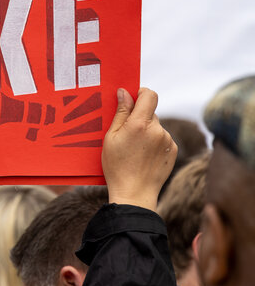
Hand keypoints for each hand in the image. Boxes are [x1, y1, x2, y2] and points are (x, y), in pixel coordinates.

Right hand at [103, 87, 176, 211]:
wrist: (134, 193)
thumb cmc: (117, 166)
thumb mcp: (111, 137)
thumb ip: (120, 112)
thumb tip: (124, 92)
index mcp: (140, 124)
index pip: (149, 95)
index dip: (141, 93)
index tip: (132, 99)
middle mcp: (158, 130)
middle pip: (151, 111)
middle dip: (139, 116)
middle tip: (126, 132)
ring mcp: (168, 141)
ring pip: (156, 126)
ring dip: (147, 130)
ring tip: (135, 148)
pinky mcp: (174, 150)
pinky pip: (163, 138)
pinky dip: (154, 141)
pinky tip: (144, 155)